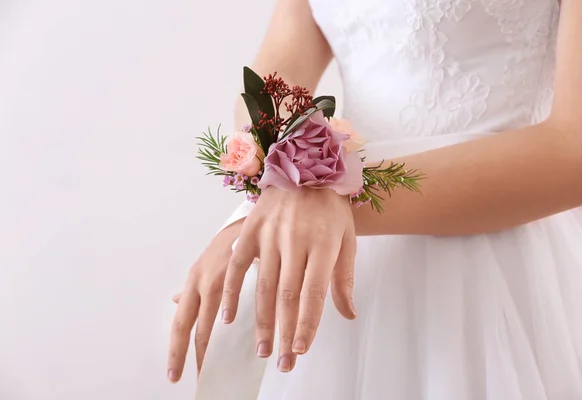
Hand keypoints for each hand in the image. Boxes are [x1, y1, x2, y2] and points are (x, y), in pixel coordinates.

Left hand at [167, 219, 243, 382]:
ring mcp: (216, 275)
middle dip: (190, 355)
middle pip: (188, 326)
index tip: (174, 374)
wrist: (248, 221)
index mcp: (193, 284)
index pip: (180, 324)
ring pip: (208, 318)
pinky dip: (228, 312)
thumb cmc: (228, 246)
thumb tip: (176, 302)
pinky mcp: (235, 266)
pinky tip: (230, 327)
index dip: (176, 350)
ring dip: (213, 345)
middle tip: (194, 379)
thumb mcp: (205, 267)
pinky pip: (229, 295)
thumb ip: (192, 289)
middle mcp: (199, 281)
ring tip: (218, 367)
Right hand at [222, 187, 356, 372]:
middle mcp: (296, 241)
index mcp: (324, 244)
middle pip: (287, 296)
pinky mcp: (251, 229)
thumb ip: (344, 278)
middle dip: (284, 332)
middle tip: (281, 362)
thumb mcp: (347, 238)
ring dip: (261, 321)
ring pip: (263, 286)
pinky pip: (238, 264)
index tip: (300, 350)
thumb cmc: (331, 207)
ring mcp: (271, 234)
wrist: (308, 166)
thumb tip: (347, 314)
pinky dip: (231, 291)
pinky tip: (228, 316)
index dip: (307, 324)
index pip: (314, 294)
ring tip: (262, 349)